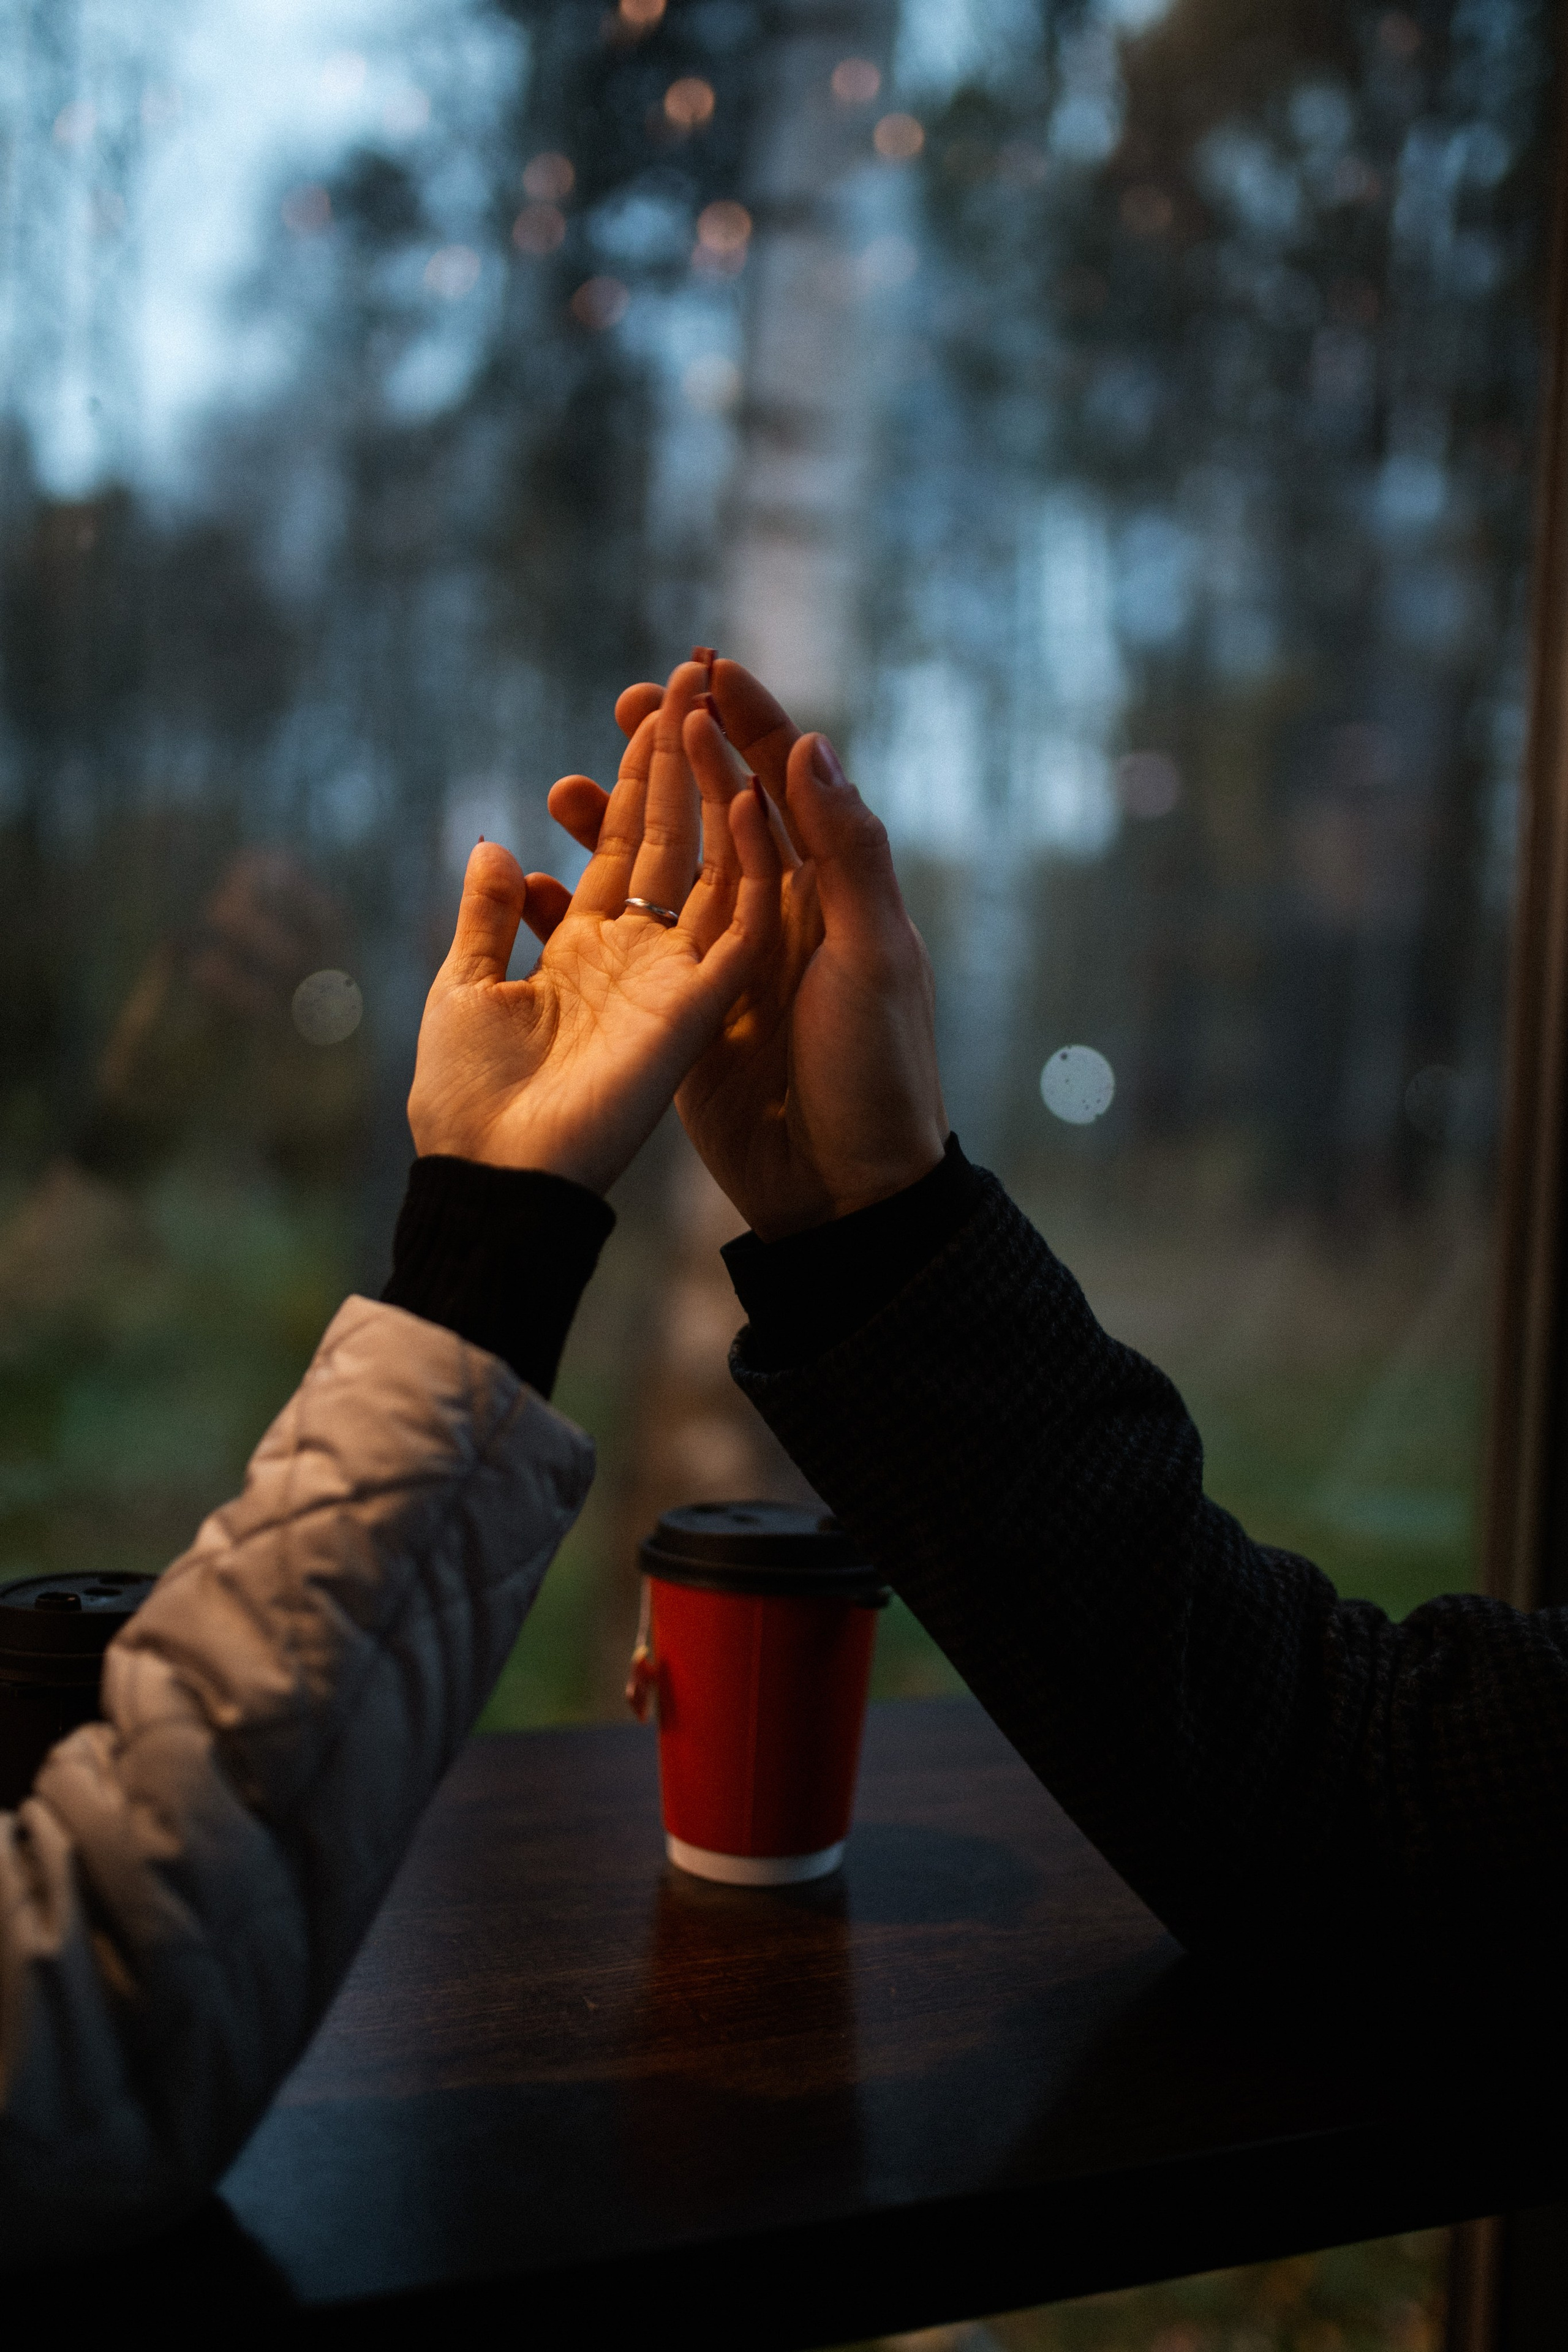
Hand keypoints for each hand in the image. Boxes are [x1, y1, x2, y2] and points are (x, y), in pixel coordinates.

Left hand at [407, 662, 779, 1192]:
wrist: (493, 1173)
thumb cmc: (467, 1099)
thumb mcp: (464, 986)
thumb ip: (485, 916)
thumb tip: (495, 843)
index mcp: (583, 950)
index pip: (621, 845)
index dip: (635, 775)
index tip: (644, 703)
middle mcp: (638, 957)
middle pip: (672, 839)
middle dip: (680, 757)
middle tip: (693, 673)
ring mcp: (674, 980)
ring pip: (711, 867)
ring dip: (715, 788)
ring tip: (711, 709)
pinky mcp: (697, 1009)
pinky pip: (737, 928)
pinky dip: (748, 868)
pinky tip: (747, 799)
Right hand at [537, 658, 946, 1236]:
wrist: (846, 1190)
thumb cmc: (876, 1074)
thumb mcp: (873, 958)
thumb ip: (847, 853)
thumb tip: (807, 746)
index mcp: (830, 890)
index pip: (784, 780)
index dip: (746, 720)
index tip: (704, 664)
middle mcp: (777, 913)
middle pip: (715, 808)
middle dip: (672, 751)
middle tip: (626, 701)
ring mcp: (726, 959)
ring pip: (662, 867)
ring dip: (616, 823)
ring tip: (561, 786)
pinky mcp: (686, 1009)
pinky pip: (630, 938)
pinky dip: (586, 904)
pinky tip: (541, 883)